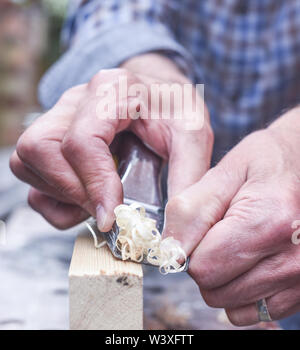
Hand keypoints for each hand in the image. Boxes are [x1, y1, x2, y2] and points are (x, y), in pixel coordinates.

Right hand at [10, 54, 212, 230]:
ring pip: (27, 161)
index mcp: (112, 90)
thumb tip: (173, 236)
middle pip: (39, 148)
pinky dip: (54, 198)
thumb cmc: (175, 109)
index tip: (111, 217)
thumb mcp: (194, 136)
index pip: (81, 140)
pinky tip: (89, 199)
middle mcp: (76, 100)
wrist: (161, 95)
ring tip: (100, 201)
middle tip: (106, 210)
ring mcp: (59, 116)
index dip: (93, 183)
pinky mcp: (53, 136)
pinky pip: (31, 174)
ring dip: (60, 194)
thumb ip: (187, 179)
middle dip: (70, 190)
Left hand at [164, 108, 299, 324]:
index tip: (206, 223)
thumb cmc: (267, 162)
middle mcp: (290, 258)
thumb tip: (169, 252)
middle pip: (214, 289)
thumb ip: (192, 210)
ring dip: (224, 277)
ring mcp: (299, 278)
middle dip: (206, 261)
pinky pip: (253, 313)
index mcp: (269, 221)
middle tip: (223, 229)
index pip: (202, 267)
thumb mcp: (225, 171)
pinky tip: (251, 259)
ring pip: (230, 305)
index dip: (192, 245)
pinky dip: (243, 291)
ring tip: (240, 241)